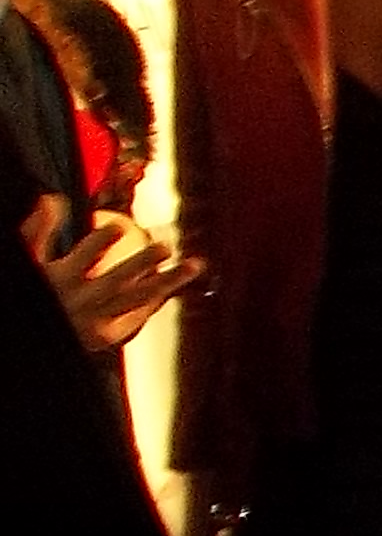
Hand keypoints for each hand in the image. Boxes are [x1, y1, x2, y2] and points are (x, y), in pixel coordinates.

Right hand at [26, 192, 186, 353]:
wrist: (39, 336)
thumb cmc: (39, 291)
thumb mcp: (32, 262)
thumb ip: (40, 231)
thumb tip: (52, 198)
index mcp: (61, 279)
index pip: (84, 257)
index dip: (101, 241)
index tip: (118, 227)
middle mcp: (82, 301)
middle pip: (116, 281)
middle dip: (141, 263)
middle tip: (165, 247)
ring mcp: (98, 320)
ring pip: (138, 300)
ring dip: (169, 281)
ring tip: (195, 265)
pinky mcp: (109, 335)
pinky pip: (138, 315)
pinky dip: (155, 299)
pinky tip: (172, 285)